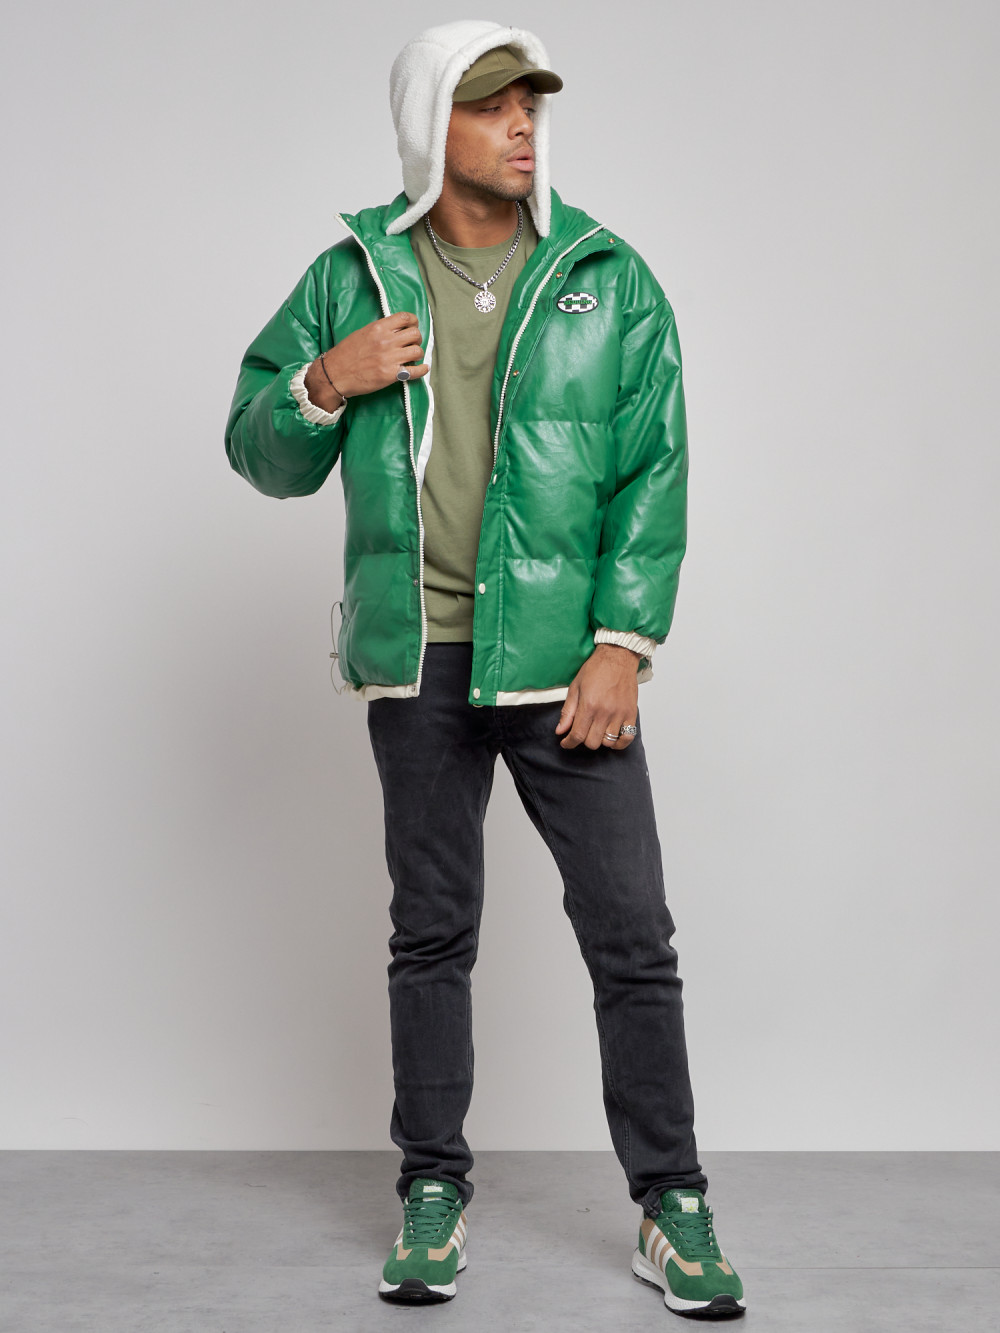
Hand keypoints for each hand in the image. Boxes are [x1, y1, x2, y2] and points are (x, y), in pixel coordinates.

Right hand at [304, 311, 429, 409]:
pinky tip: (422, 369)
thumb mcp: (362, 333)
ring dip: (417, 354)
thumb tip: (395, 329)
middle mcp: (386, 341)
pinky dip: (422, 370)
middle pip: (415, 334)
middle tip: (412, 344)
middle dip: (417, 339)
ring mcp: (390, 358)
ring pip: (417, 351)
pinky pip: (416, 371)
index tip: (413, 327)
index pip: (406, 318)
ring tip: (412, 357)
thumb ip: (380, 330)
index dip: (414, 322)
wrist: (335, 374)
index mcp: (379, 328)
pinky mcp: (391, 375)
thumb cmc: (346, 354)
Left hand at [554, 643, 640, 749]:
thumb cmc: (596, 669)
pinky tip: (612, 738)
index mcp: (589, 705)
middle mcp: (605, 712)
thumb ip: (568, 711)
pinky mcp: (631, 713)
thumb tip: (560, 731)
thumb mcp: (575, 688)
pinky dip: (619, 742)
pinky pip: (627, 737)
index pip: (577, 735)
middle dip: (583, 740)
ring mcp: (619, 714)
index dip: (569, 743)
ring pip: (608, 742)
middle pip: (592, 742)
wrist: (618, 657)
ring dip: (600, 740)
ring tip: (597, 730)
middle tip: (582, 731)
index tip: (566, 743)